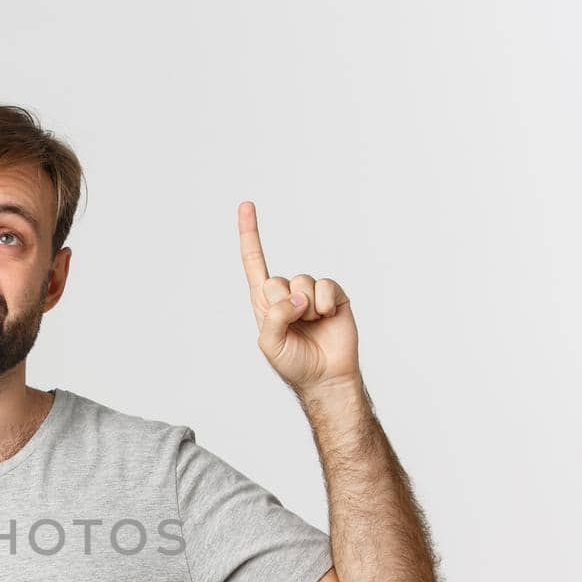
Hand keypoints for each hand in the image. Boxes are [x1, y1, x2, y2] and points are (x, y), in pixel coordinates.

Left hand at [238, 201, 358, 394]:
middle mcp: (287, 294)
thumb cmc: (294, 362)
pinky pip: (326, 286)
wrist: (326, 376)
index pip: (254, 262)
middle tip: (294, 325)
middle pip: (277, 279)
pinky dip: (325, 304)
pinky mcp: (334, 296)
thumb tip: (296, 296)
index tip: (246, 205)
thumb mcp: (270, 344)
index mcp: (266, 302)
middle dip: (284, 305)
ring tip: (312, 325)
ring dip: (306, 308)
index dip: (250, 234)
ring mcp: (311, 294)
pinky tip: (328, 318)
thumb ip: (273, 317)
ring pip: (302, 282)